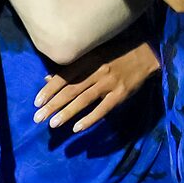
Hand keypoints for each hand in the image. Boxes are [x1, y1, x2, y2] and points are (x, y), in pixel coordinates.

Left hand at [34, 38, 160, 132]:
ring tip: (53, 124)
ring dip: (67, 113)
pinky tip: (77, 128)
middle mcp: (96, 70)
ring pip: (83, 100)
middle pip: (70, 90)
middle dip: (53, 104)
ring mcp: (109, 83)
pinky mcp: (120, 94)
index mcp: (88, 59)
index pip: (64, 76)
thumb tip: (48, 78)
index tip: (36, 102)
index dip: (49, 90)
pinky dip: (89, 119)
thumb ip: (72, 68)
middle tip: (38, 118)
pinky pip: (102, 109)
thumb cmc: (116, 54)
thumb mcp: (93, 55)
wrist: (147, 54)